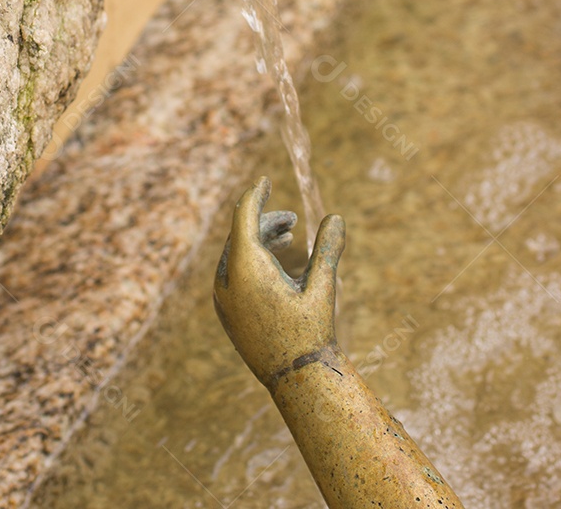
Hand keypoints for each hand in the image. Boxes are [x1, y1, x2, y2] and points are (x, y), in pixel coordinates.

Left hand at [213, 176, 345, 387]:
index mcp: (246, 268)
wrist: (295, 380)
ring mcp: (223, 297)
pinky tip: (277, 262)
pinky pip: (233, 272)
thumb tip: (337, 217)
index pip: (244, 216)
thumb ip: (327, 250)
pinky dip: (252, 259)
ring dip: (260, 240)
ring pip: (236, 253)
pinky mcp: (226, 311)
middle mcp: (227, 280)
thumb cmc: (312, 332)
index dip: (255, 194)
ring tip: (290, 237)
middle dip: (265, 221)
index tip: (265, 179)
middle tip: (292, 220)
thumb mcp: (323, 287)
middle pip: (241, 234)